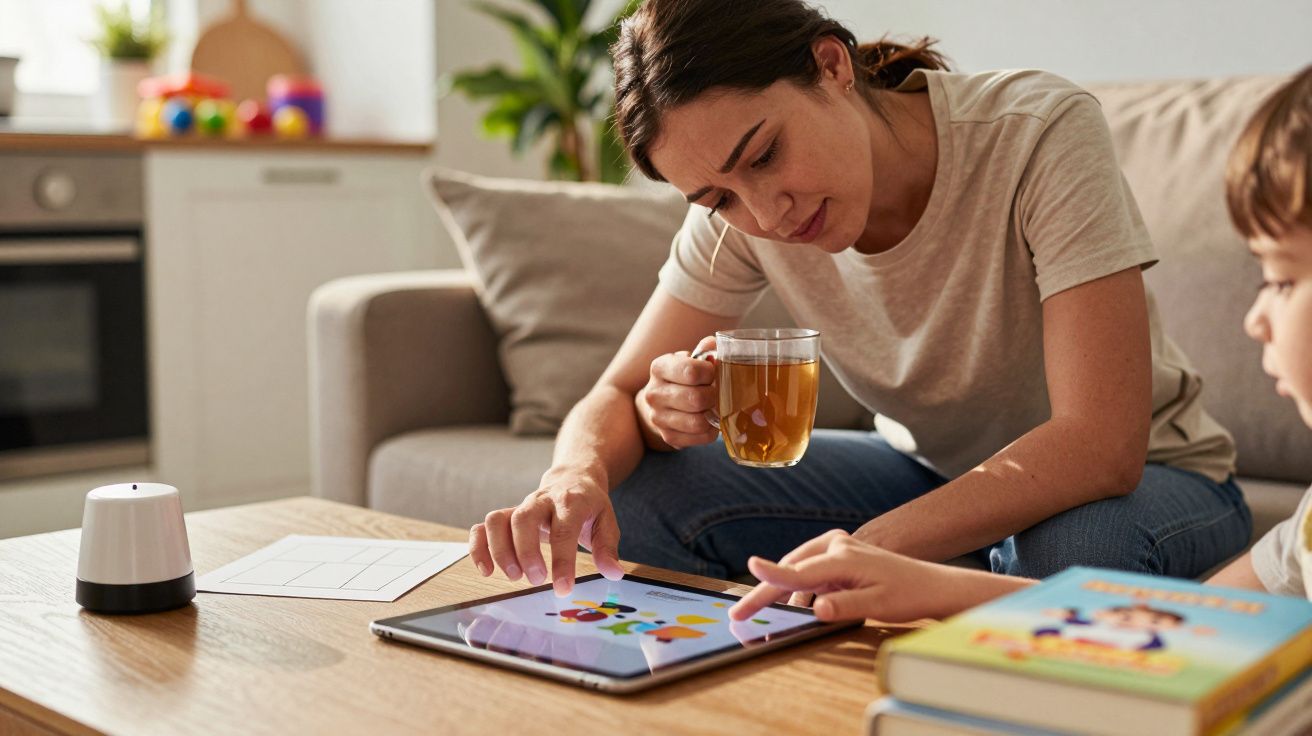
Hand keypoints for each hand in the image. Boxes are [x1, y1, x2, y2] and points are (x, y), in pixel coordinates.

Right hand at [468, 468, 623, 596]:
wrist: (572, 477)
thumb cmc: (589, 505)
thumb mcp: (606, 521)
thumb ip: (607, 547)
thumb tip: (613, 574)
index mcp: (571, 501)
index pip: (563, 529)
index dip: (562, 560)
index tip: (563, 588)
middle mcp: (542, 500)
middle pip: (523, 519)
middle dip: (526, 552)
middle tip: (537, 580)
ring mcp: (521, 506)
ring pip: (498, 520)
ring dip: (500, 551)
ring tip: (514, 576)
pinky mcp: (507, 514)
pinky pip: (483, 526)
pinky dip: (479, 547)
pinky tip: (486, 570)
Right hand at [635, 335, 719, 448]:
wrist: (661, 402)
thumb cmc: (683, 377)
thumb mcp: (690, 358)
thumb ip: (705, 350)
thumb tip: (713, 345)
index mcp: (659, 368)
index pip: (691, 371)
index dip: (710, 373)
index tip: (712, 373)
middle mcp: (654, 393)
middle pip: (696, 399)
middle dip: (714, 396)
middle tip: (716, 392)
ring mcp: (658, 417)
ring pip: (698, 422)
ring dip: (713, 415)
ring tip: (713, 406)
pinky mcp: (668, 436)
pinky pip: (700, 437)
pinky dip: (711, 431)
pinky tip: (709, 421)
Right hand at [727, 530, 967, 623]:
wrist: (932, 585)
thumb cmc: (909, 594)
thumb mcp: (878, 605)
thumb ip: (844, 606)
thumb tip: (817, 609)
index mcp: (844, 558)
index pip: (799, 572)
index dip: (772, 575)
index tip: (750, 566)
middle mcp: (837, 547)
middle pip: (791, 569)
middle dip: (765, 591)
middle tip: (740, 613)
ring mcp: (839, 549)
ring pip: (798, 568)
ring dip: (780, 588)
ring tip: (757, 610)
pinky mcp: (841, 556)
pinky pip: (810, 570)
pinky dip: (798, 585)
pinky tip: (794, 603)